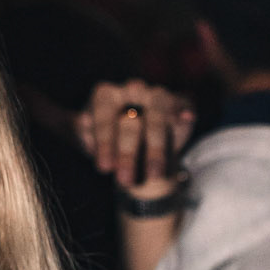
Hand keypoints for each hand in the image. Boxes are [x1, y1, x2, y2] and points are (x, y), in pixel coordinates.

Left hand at [75, 79, 193, 191]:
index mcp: (105, 95)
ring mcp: (158, 94)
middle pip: (131, 120)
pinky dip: (183, 113)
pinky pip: (183, 107)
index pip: (104, 117)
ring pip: (157, 116)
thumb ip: (85, 133)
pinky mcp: (180, 103)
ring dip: (155, 149)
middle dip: (127, 153)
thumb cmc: (105, 139)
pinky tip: (186, 118)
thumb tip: (83, 122)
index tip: (104, 168)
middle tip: (124, 180)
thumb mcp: (88, 138)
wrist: (131, 141)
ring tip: (154, 175)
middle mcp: (132, 89)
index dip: (104, 143)